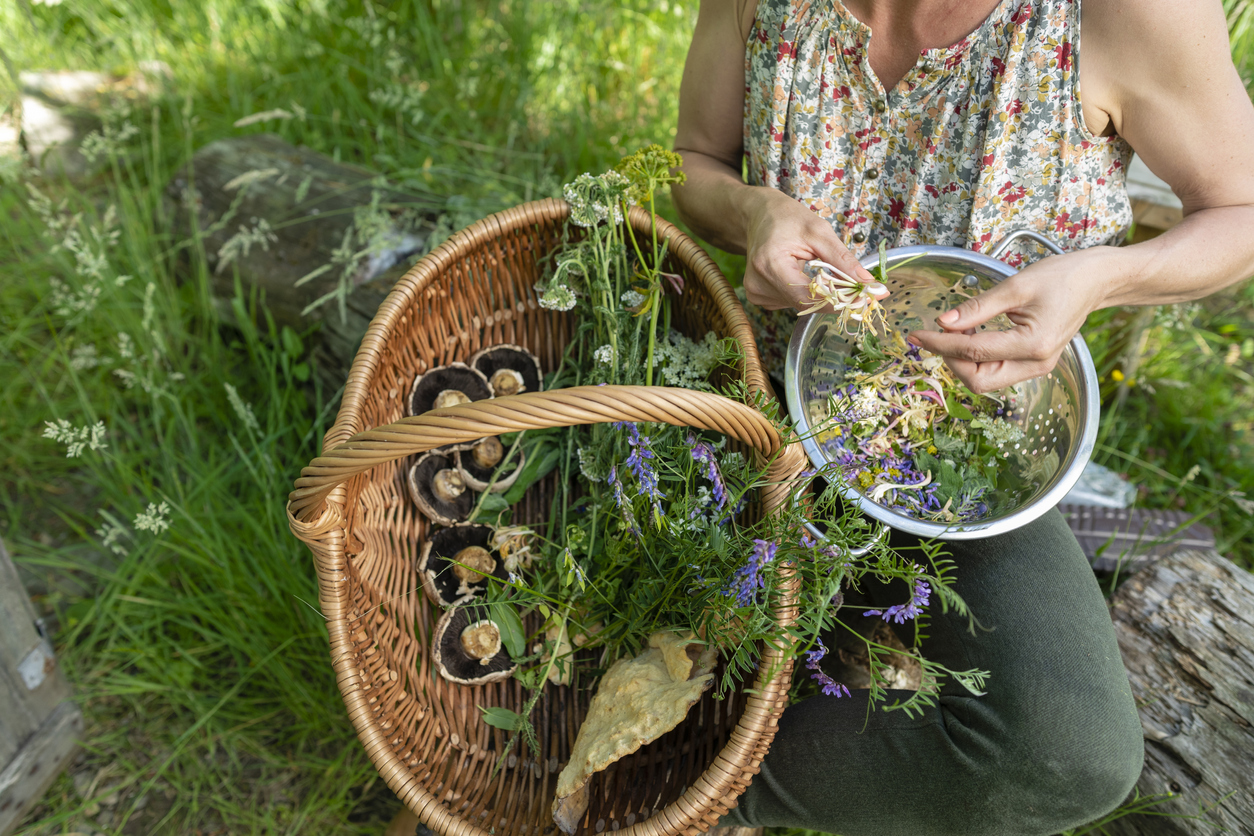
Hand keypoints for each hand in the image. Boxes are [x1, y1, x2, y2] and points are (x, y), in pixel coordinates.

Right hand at [742, 188, 884, 310]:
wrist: (759, 215)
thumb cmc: (787, 218)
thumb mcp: (819, 232)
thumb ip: (843, 260)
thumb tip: (867, 283)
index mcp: (769, 264)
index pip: (807, 297)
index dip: (837, 301)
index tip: (863, 298)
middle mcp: (757, 283)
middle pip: (804, 303)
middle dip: (832, 296)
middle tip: (853, 286)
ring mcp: (756, 292)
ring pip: (799, 305)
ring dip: (817, 293)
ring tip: (816, 268)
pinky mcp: (758, 296)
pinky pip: (790, 302)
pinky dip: (803, 292)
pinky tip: (800, 274)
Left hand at [907, 248, 1112, 392]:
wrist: (1095, 281)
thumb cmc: (1061, 277)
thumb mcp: (1015, 286)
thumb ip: (977, 308)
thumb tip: (943, 322)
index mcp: (1034, 344)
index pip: (974, 352)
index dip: (940, 343)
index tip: (917, 333)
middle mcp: (1037, 363)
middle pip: (978, 380)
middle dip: (951, 360)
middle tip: (934, 335)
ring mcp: (1038, 367)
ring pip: (986, 380)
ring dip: (962, 362)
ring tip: (951, 334)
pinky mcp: (1035, 364)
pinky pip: (997, 372)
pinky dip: (976, 360)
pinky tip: (968, 339)